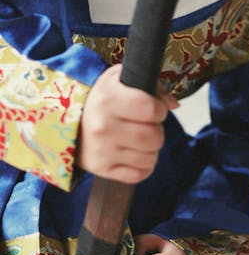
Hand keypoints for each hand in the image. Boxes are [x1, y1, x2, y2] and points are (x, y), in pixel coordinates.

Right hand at [76, 64, 177, 183]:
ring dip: (151, 149)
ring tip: (138, 139)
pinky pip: (139, 175)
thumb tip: (173, 105)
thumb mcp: (121, 79)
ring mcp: (102, 151)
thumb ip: (152, 86)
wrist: (69, 121)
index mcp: (108, 100)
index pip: (152, 110)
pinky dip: (142, 166)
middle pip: (155, 137)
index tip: (153, 109)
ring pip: (150, 158)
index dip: (159, 109)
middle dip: (157, 131)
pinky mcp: (102, 170)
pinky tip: (133, 153)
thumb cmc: (103, 98)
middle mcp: (103, 127)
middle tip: (145, 125)